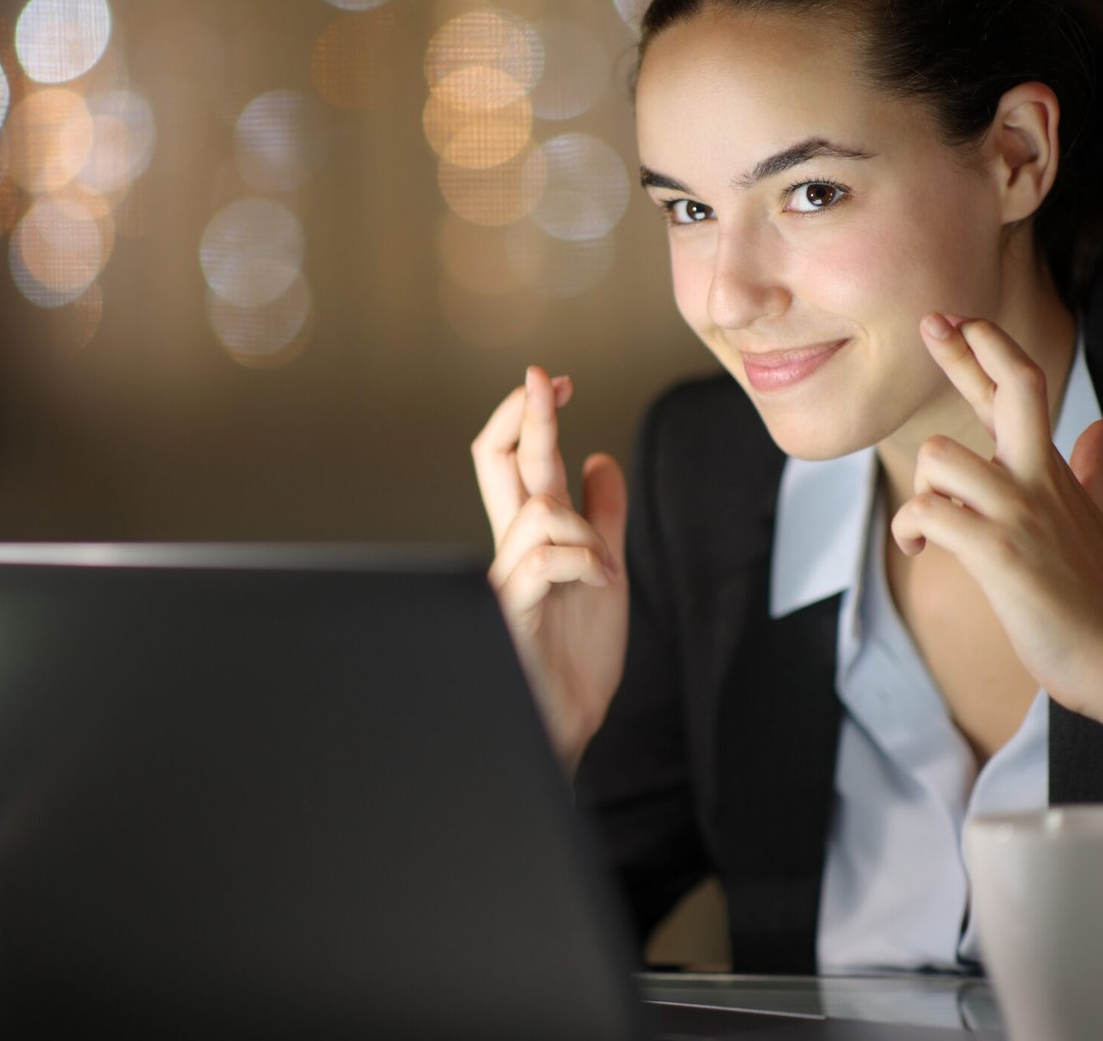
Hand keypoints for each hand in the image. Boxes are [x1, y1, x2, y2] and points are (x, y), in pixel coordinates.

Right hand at [472, 366, 628, 772]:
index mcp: (531, 535)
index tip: (559, 381)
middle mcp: (510, 548)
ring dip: (582, 524)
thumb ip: (601, 517)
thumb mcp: (604, 570)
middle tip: (543, 377)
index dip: (531, 415)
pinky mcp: (509, 610)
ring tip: (604, 564)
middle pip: (497, 462)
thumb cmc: (574, 657)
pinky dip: (579, 557)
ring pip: (535, 507)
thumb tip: (603, 458)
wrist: (563, 725)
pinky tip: (599, 580)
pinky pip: (539, 557)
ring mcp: (505, 577)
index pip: (513, 459)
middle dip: (524, 415)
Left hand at [889, 314, 1102, 713]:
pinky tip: (920, 548)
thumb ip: (1091, 469)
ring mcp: (1018, 514)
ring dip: (920, 488)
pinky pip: (928, 513)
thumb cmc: (1099, 594)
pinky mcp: (996, 552)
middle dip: (966, 352)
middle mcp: (1036, 481)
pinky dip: (911, 528)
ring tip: (927, 526)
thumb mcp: (1099, 518)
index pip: (1023, 392)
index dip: (988, 350)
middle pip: (1013, 389)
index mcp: (1051, 471)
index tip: (957, 319)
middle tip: (930, 324)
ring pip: (942, 456)